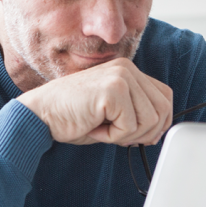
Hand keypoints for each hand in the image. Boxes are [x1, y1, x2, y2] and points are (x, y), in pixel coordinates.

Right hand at [16, 58, 172, 145]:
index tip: (139, 136)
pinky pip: (130, 126)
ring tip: (102, 128)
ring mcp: (121, 77)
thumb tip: (160, 131)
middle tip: (118, 136)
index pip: (165, 97)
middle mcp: (127, 69)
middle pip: (162, 110)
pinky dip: (112, 137)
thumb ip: (137, 113)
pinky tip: (93, 127)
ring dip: (126, 135)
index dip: (159, 122)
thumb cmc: (72, 116)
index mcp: (128, 71)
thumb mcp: (112, 112)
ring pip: (150, 120)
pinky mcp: (113, 91)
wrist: (40, 115)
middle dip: (144, 133)